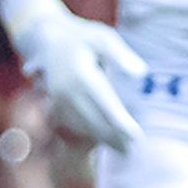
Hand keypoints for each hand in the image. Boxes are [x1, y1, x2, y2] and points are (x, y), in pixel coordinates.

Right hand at [7, 0, 150, 153]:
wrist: (46, 39)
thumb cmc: (82, 37)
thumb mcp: (103, 37)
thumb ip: (121, 55)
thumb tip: (141, 73)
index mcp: (81, 75)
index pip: (106, 105)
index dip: (121, 123)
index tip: (138, 136)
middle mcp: (66, 91)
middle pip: (94, 121)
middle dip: (114, 138)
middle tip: (136, 150)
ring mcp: (57, 100)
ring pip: (82, 126)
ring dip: (103, 139)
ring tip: (125, 150)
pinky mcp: (53, 105)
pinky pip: (72, 124)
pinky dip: (89, 134)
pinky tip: (107, 141)